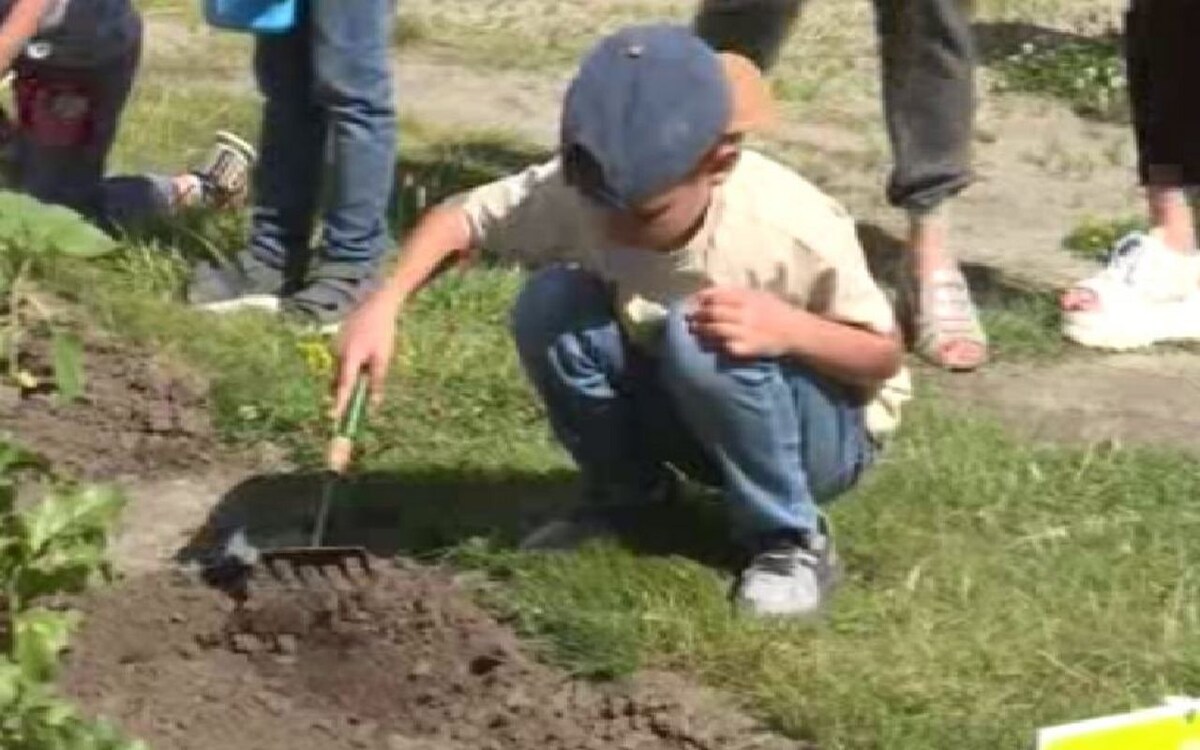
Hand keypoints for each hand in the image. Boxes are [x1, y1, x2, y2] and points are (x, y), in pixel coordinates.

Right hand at [332, 289, 399, 419]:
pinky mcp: (336, 342)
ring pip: (340, 371)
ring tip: (365, 366)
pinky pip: (341, 361)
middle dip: (343, 394)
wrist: (377, 304)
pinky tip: (362, 356)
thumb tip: (373, 404)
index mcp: (350, 357)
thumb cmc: (383, 332)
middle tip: (344, 410)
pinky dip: (349, 367)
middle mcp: (337, 353)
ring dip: (348, 379)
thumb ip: (377, 381)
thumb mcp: (383, 358)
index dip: (339, 403)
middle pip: (339, 381)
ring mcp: (335, 346)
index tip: (334, 418)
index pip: (343, 386)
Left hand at [686, 287, 802, 358]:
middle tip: (688, 319)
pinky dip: (714, 345)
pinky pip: (725, 346)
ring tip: (694, 331)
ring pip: (715, 330)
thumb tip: (705, 293)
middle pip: (712, 313)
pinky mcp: (747, 348)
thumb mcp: (757, 294)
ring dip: (701, 331)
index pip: (716, 295)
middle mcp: (745, 313)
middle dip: (697, 315)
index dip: (700, 299)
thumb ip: (734, 293)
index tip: (690, 303)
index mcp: (747, 297)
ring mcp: (746, 331)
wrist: (796, 331)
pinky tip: (707, 345)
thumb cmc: (774, 311)